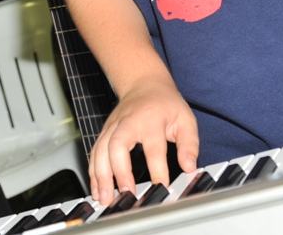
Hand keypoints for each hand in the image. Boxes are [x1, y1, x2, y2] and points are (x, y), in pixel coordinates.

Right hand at [88, 76, 197, 205]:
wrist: (144, 84)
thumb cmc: (165, 104)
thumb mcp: (185, 119)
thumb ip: (189, 144)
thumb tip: (189, 167)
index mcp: (150, 119)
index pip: (153, 146)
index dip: (158, 169)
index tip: (162, 188)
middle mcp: (127, 122)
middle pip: (117, 145)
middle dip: (119, 171)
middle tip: (126, 194)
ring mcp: (112, 126)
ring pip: (101, 150)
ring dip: (101, 176)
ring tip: (105, 198)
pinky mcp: (104, 132)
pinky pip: (94, 152)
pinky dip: (93, 172)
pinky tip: (97, 189)